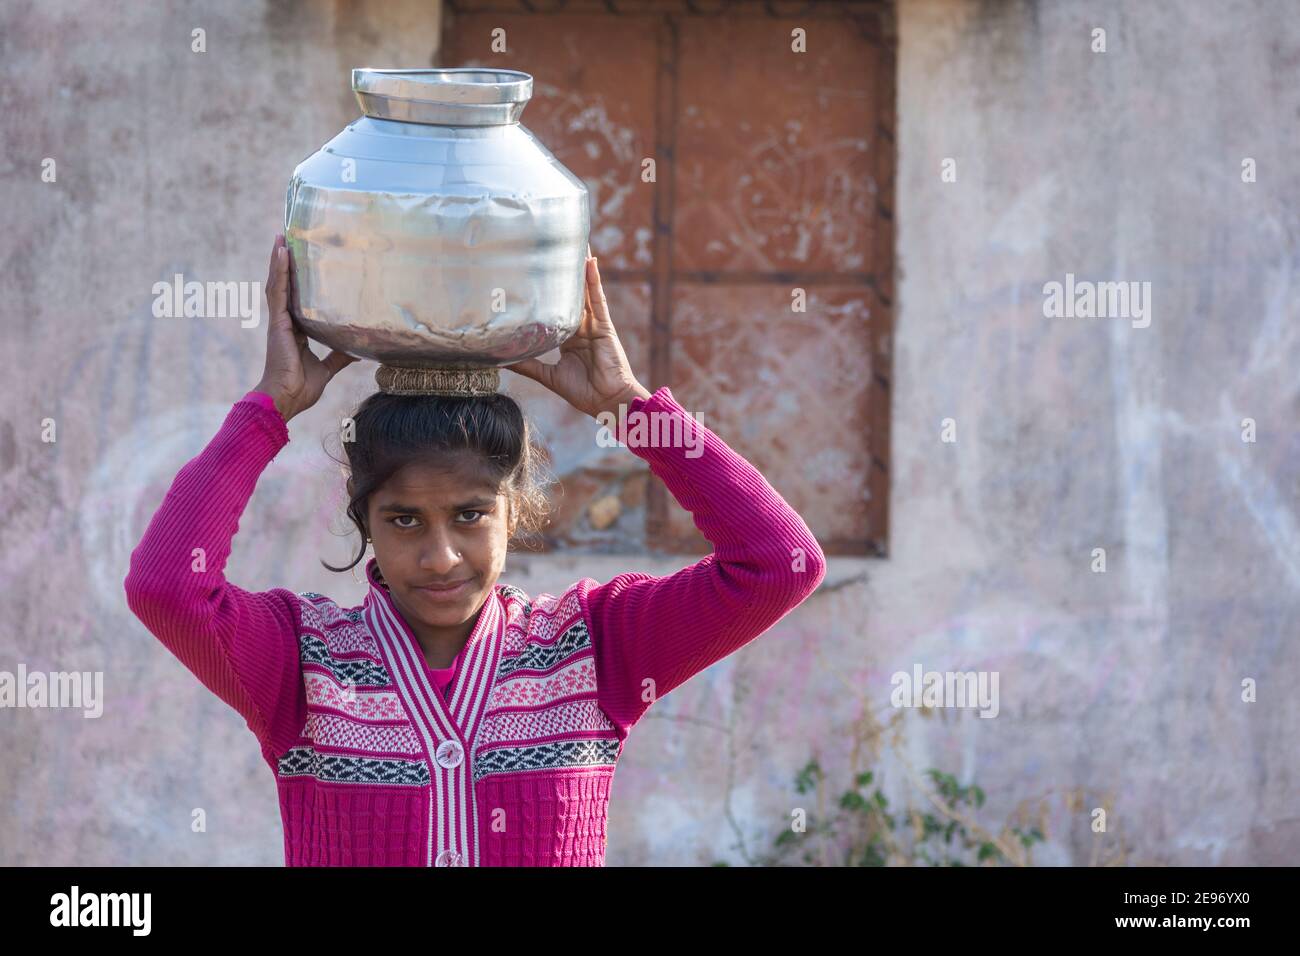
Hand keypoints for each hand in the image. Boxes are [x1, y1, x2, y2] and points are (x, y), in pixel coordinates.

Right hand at [254, 234, 356, 420]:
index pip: (296, 299)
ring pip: (278, 283)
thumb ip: (340, 356)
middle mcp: (285, 322)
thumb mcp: (328, 367)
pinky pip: (277, 291)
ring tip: (282, 237)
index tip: (301, 262)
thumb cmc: (301, 387)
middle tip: (290, 239)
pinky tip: (281, 252)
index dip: (296, 281)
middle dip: (286, 264)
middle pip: (285, 286)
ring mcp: (279, 320)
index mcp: (296, 330)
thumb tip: (359, 350)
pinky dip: (278, 270)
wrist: (285, 398)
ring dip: (280, 260)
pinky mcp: (278, 322)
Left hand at [505, 253, 649, 418]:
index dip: (548, 291)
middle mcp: (582, 326)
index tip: (536, 272)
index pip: (556, 308)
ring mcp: (594, 323)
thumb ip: (527, 364)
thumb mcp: (547, 375)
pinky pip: (598, 299)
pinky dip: (593, 280)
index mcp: (569, 337)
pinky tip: (590, 261)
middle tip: (556, 246)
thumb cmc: (583, 391)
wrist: (607, 401)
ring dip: (580, 267)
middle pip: (571, 293)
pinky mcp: (605, 325)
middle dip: (565, 272)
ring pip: (585, 290)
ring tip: (575, 242)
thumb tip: (500, 360)